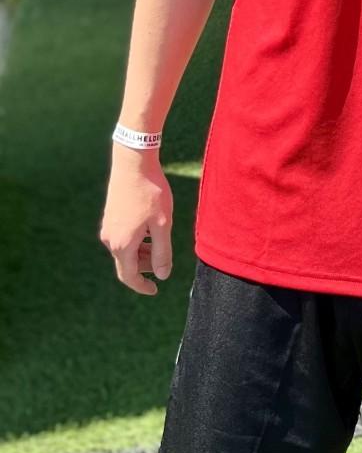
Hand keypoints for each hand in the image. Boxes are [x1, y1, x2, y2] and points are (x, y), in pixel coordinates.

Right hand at [100, 148, 173, 295]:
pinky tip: (150, 230)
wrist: (133, 162)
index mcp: (122, 245)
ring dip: (141, 254)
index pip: (129, 276)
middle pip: (126, 264)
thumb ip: (162, 252)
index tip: (155, 290)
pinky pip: (122, 238)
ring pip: (124, 250)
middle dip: (144, 268)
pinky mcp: (110, 216)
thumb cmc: (151, 193)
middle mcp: (110, 239)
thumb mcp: (162, 224)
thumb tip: (161, 275)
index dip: (142, 286)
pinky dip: (136, 241)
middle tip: (163, 264)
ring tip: (159, 245)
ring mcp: (108, 227)